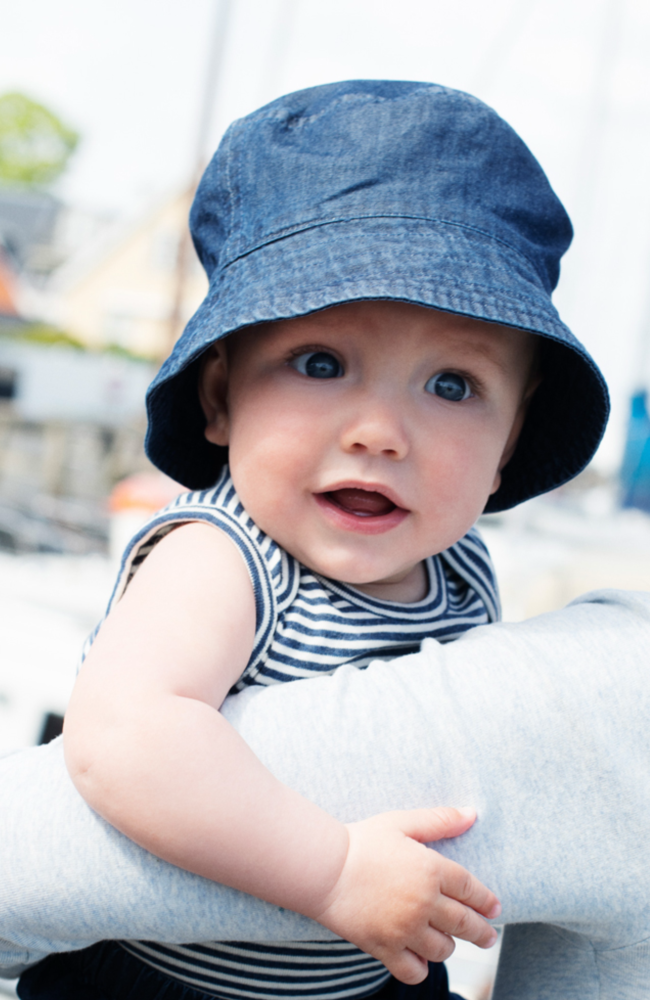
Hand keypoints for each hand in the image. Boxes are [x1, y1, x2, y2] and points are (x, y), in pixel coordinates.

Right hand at [313, 807, 499, 984]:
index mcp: (431, 870)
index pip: (471, 890)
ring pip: (443, 949)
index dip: (486, 901)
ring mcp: (405, 929)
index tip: (495, 909)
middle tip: (489, 937)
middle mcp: (424, 903)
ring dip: (449, 945)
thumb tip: (472, 813)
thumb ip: (439, 820)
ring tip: (448, 941)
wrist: (323, 869)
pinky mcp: (385, 948)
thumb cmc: (361, 841)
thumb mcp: (401, 822)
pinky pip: (414, 970)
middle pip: (465, 924)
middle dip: (482, 932)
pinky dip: (421, 967)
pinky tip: (421, 958)